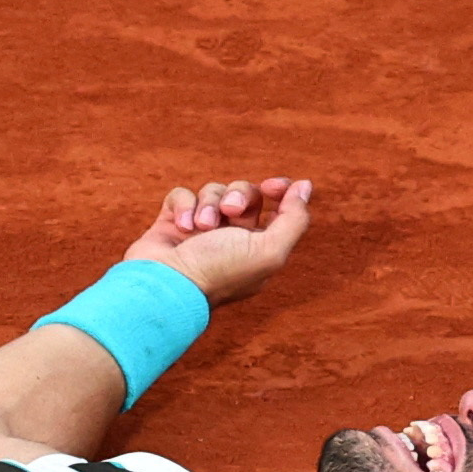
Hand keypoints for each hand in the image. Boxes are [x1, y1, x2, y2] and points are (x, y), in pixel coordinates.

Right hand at [125, 176, 314, 304]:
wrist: (167, 285)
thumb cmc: (219, 273)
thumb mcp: (269, 251)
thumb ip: (294, 219)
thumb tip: (305, 186)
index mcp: (257, 246)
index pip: (276, 206)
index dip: (277, 189)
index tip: (271, 187)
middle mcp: (230, 237)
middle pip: (243, 192)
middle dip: (238, 195)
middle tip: (229, 210)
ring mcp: (199, 230)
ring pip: (212, 191)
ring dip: (208, 204)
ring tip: (201, 227)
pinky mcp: (172, 224)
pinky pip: (182, 195)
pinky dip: (183, 205)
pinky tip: (182, 227)